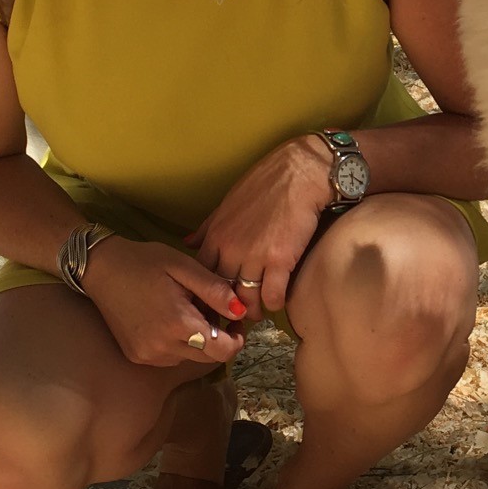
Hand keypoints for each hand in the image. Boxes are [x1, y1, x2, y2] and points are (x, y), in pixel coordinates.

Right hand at [80, 238, 246, 367]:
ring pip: (190, 357)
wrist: (101, 268)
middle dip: (219, 337)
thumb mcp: (184, 267)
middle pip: (208, 357)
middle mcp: (163, 347)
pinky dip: (178, 343)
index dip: (237, 339)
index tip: (236, 320)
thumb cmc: (145, 261)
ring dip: (198, 340)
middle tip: (213, 311)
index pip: (223, 351)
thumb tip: (242, 311)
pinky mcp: (136, 356)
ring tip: (188, 311)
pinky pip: (170, 357)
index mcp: (179, 324)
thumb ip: (215, 290)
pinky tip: (170, 320)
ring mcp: (148, 355)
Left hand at [192, 134, 332, 316]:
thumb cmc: (265, 183)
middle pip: (222, 292)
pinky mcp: (280, 260)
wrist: (300, 172)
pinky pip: (272, 295)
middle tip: (233, 316)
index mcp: (216, 236)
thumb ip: (208, 227)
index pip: (201, 275)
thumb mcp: (228, 203)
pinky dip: (274, 303)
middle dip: (226, 307)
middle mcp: (231, 249)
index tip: (211, 301)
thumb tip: (187, 242)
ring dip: (252, 310)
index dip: (205, 292)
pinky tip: (278, 301)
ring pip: (246, 299)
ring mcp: (255, 256)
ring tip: (257, 312)